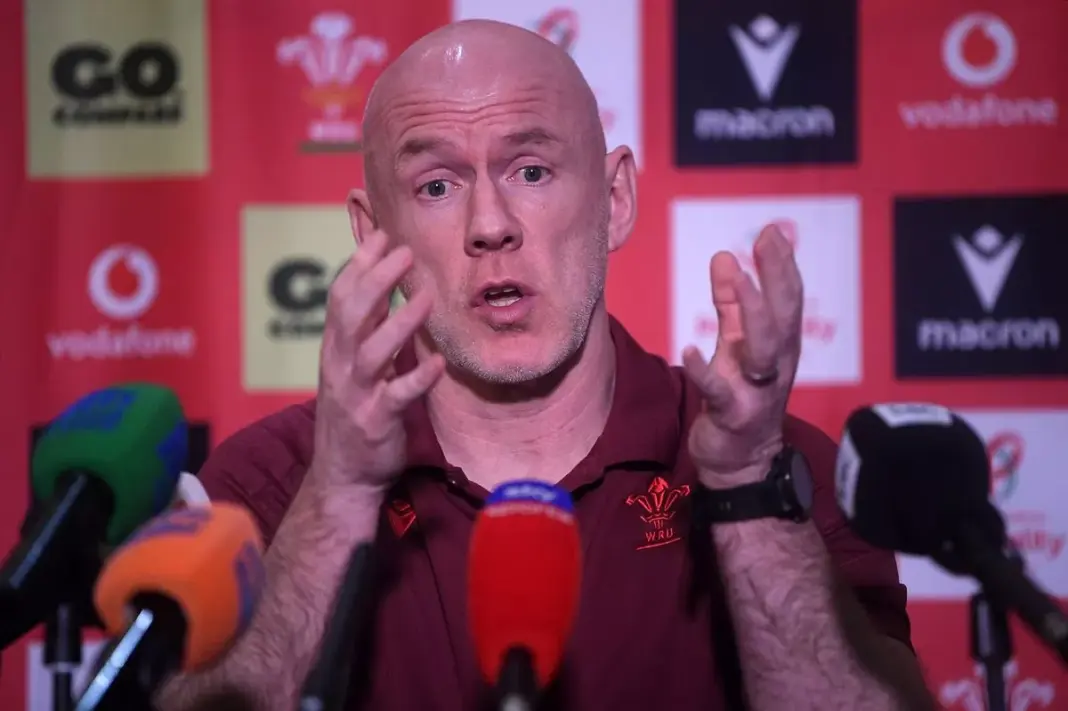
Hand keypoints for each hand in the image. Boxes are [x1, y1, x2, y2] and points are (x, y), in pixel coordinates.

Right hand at [311, 230, 444, 494]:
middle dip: (377, 279)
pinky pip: (397, 396)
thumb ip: (374, 331)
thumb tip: (392, 292)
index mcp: (337, 348)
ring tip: (428, 298)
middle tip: (405, 252)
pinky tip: (440, 364)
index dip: (360, 264)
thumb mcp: (359, 366)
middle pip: (352, 313)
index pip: (342, 296)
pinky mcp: (375, 421)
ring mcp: (356, 393)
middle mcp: (341, 365)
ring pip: (372, 351)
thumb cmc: (356, 413)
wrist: (343, 475)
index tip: (383, 235)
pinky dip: (418, 378)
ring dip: (400, 323)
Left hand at [682, 224, 803, 485]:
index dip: (782, 265)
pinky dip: (706, 372)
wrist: (739, 462)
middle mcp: (775, 364)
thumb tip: (724, 255)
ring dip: (755, 313)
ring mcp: (757, 390)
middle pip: (783, 315)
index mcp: (779, 345)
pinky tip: (688, 351)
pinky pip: (721, 392)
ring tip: (742, 281)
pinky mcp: (734, 416)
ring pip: (764, 349)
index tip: (771, 230)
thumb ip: (730, 304)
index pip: (787, 299)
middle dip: (778, 276)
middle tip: (769, 239)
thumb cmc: (739, 396)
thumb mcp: (737, 345)